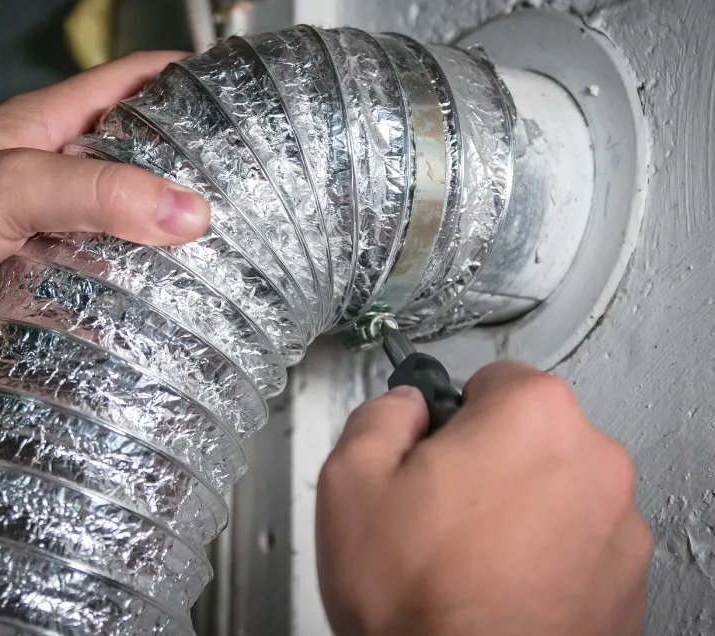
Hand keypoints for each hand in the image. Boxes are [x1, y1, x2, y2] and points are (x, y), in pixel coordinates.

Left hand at [0, 51, 209, 400]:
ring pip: (120, 226)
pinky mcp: (37, 273)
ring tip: (223, 259)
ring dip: (159, 242)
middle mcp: (56, 169)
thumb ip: (99, 194)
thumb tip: (189, 213)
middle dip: (188, 175)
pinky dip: (125, 288)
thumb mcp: (14, 183)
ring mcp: (47, 224)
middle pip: (138, 161)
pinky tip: (162, 306)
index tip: (241, 99)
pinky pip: (94, 276)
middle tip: (248, 198)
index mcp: (52, 123)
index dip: (188, 80)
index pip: (135, 82)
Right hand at [316, 362, 651, 635]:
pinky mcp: (626, 582)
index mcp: (532, 416)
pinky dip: (546, 555)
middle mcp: (593, 462)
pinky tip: (499, 584)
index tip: (436, 448)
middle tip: (440, 508)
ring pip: (555, 488)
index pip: (493, 378)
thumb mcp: (350, 478)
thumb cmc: (416, 598)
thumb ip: (380, 413)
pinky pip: (579, 542)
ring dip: (519, 507)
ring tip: (468, 554)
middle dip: (487, 458)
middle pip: (530, 432)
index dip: (452, 414)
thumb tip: (402, 408)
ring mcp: (618, 527)